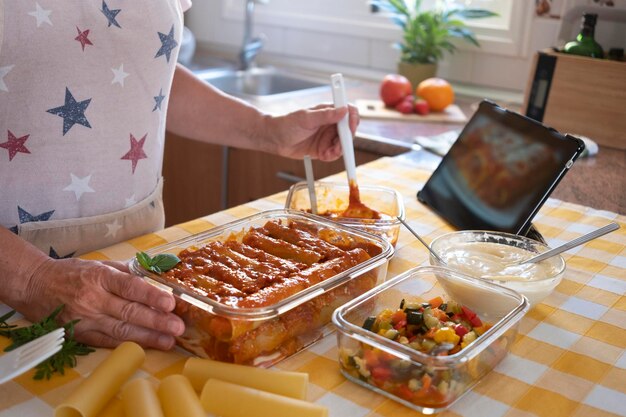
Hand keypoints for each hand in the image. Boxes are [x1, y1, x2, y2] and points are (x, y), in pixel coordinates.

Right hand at [20, 257, 184, 349]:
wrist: (34, 286)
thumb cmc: (72, 273)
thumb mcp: (99, 264)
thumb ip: (127, 272)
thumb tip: (156, 277)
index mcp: (99, 277)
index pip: (129, 287)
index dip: (151, 296)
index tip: (170, 303)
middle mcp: (92, 299)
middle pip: (129, 312)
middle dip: (156, 321)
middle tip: (178, 327)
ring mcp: (85, 319)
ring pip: (121, 330)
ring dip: (148, 337)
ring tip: (169, 341)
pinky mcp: (79, 335)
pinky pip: (108, 342)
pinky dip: (128, 344)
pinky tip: (147, 346)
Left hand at [264, 103, 359, 160]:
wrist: (273, 139)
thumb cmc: (286, 124)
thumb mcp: (306, 118)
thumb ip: (326, 115)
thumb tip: (343, 110)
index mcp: (328, 112)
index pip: (349, 112)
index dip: (353, 119)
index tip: (350, 128)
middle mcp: (330, 124)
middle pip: (348, 131)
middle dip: (345, 140)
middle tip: (338, 146)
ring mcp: (327, 137)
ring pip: (342, 144)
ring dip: (338, 150)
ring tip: (327, 152)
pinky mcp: (322, 148)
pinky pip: (333, 154)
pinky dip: (331, 156)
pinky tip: (323, 156)